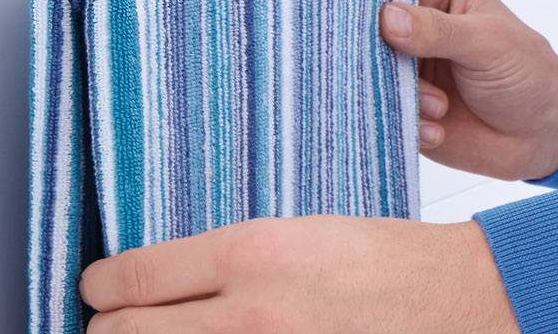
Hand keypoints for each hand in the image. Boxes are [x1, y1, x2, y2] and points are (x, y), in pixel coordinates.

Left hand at [80, 214, 517, 332]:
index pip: (129, 279)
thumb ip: (228, 262)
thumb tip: (159, 284)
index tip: (99, 288)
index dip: (100, 286)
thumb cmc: (387, 263)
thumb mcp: (301, 234)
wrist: (459, 302)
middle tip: (118, 324)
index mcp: (251, 256)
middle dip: (111, 331)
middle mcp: (250, 317)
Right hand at [381, 0, 557, 182]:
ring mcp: (405, 63)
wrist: (542, 134)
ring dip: (402, 96)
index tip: (373, 27)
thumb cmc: (526, 72)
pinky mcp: (401, 102)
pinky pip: (379, 109)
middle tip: (406, 78)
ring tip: (441, 107)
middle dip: (381, 58)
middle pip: (368, 30)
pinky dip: (407, 123)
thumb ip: (438, 30)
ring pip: (369, 72)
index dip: (374, 2)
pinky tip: (438, 129)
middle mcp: (414, 19)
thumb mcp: (487, 43)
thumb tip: (387, 17)